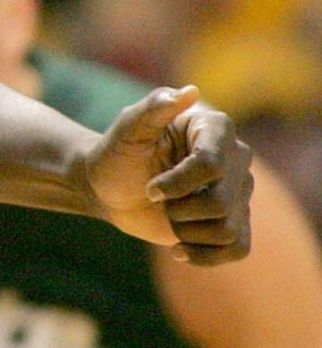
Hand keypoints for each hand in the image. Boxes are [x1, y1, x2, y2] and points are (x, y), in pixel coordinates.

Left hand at [84, 86, 252, 264]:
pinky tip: (178, 250)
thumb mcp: (126, 130)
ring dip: (185, 230)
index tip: (150, 188)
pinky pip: (238, 247)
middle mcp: (235, 158)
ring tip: (167, 215)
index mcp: (214, 128)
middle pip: (221, 200)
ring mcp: (237, 191)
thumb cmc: (116, 154)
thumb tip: (190, 91)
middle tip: (155, 198)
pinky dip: (206, 256)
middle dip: (177, 208)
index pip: (213, 165)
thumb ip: (152, 109)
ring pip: (227, 227)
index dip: (177, 183)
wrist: (108, 188)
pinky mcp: (232, 220)